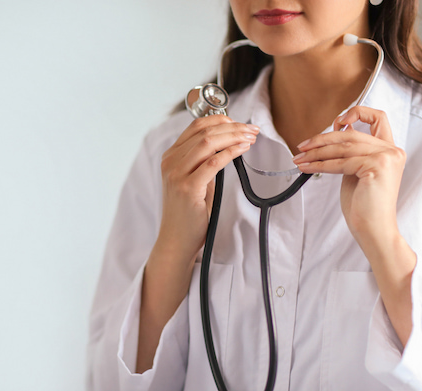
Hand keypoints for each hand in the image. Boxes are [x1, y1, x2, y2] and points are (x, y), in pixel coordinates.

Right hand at [137, 115, 258, 372]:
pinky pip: (213, 162)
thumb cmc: (188, 213)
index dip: (220, 119)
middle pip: (203, 131)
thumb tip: (227, 143)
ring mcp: (177, 174)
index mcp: (170, 157)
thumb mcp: (193, 181)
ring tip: (251, 136)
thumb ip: (202, 162)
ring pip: (208, 142)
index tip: (239, 122)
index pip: (195, 126)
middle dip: (232, 127)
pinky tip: (243, 148)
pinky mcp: (187, 187)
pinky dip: (230, 152)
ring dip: (233, 136)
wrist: (176, 240)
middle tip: (252, 128)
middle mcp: (170, 162)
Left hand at [291, 106, 415, 346]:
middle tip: (301, 146)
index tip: (336, 121)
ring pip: (343, 147)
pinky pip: (341, 162)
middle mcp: (392, 150)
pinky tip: (306, 167)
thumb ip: (350, 154)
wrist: (373, 230)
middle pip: (351, 134)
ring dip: (316, 152)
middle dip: (322, 139)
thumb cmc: (363, 206)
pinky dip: (320, 164)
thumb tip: (332, 136)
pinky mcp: (376, 166)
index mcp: (390, 149)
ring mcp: (386, 157)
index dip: (357, 113)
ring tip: (299, 158)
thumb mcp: (355, 172)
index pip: (379, 118)